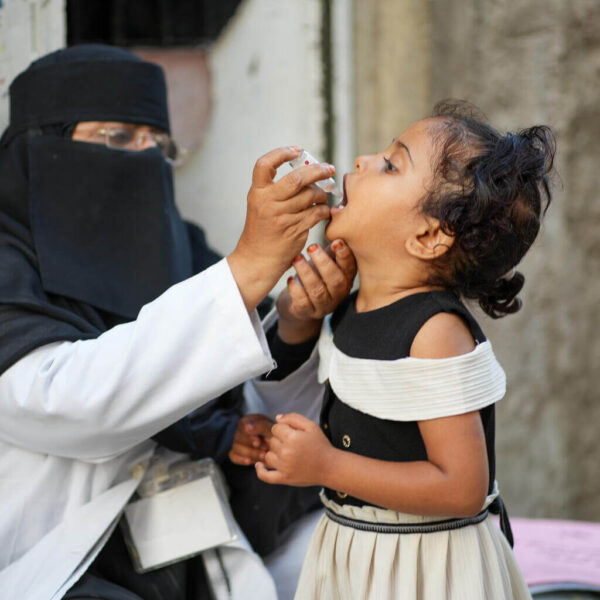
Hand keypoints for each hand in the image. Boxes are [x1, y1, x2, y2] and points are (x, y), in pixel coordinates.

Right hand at [228, 147, 333, 311]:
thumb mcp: (260, 205)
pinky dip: (324, 210)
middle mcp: (267, 202)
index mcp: (257, 193)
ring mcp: (281, 216)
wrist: (257, 260)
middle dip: (317, 171)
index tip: (297, 151)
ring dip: (322, 194)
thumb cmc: (262, 231)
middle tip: (329, 169)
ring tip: (323, 197)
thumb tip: (307, 171)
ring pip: (311, 196)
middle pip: (297, 178)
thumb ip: (277, 190)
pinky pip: (317, 213)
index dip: (281, 153)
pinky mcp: (295, 229)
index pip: (265, 164)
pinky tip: (324, 212)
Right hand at [228, 414, 273, 465]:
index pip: (242, 423)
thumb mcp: (271, 429)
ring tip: (263, 455)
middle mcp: (241, 430)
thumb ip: (260, 426)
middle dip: (251, 443)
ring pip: (236, 447)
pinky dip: (241, 459)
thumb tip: (247, 428)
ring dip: (250, 452)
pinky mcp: (236, 453)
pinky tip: (250, 461)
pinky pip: (233, 456)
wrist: (279, 449)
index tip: (259, 440)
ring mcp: (238, 442)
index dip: (250, 432)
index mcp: (250, 420)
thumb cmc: (275, 436)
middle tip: (265, 448)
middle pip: (238, 436)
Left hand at [255, 413, 334, 486]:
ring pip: (268, 455)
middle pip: (271, 441)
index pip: (275, 428)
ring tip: (286, 453)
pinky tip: (259, 464)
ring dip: (274, 453)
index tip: (292, 433)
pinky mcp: (284, 479)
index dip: (282, 429)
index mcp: (292, 438)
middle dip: (279, 440)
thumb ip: (293, 418)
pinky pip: (265, 476)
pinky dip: (260, 470)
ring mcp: (284, 467)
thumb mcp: (311, 426)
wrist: (330, 467)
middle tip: (292, 444)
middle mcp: (286, 452)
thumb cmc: (321, 445)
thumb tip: (277, 418)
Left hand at [275, 239, 355, 342]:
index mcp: (346, 278)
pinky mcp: (306, 312)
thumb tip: (337, 215)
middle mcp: (338, 294)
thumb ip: (332, 246)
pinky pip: (302, 302)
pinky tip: (290, 279)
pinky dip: (295, 289)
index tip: (335, 242)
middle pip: (336, 281)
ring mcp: (323, 305)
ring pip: (317, 291)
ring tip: (297, 259)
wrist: (300, 305)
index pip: (350, 268)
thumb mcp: (326, 260)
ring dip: (307, 273)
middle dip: (324, 263)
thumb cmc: (315, 275)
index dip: (344, 255)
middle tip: (311, 247)